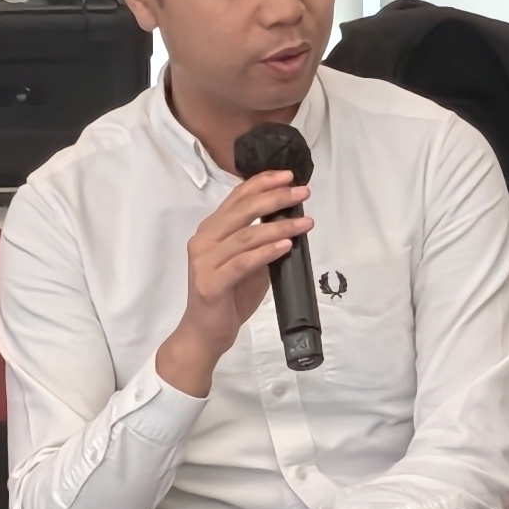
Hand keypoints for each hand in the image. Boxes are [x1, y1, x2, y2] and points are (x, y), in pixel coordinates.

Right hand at [154, 170, 308, 397]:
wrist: (206, 332)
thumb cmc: (229, 297)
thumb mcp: (249, 263)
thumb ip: (261, 242)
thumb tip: (292, 220)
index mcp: (211, 231)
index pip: (237, 198)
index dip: (262, 183)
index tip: (288, 175)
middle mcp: (204, 240)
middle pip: (242, 210)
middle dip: (275, 198)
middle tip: (303, 192)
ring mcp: (204, 261)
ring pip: (246, 236)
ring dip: (279, 226)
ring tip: (305, 223)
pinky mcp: (211, 283)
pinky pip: (242, 262)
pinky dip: (265, 252)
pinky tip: (285, 246)